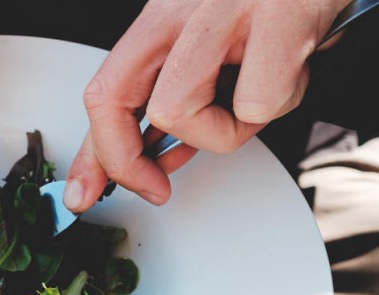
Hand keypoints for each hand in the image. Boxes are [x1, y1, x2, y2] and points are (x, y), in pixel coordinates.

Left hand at [62, 0, 353, 210]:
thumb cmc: (278, 11)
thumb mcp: (214, 51)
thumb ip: (173, 101)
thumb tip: (149, 160)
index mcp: (162, 15)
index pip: (102, 91)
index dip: (93, 155)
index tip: (88, 191)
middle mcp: (180, 7)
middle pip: (111, 99)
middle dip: (125, 161)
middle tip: (154, 186)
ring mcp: (224, 8)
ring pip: (175, 109)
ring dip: (220, 131)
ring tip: (254, 102)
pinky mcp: (278, 16)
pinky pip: (254, 102)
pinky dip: (276, 107)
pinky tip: (291, 76)